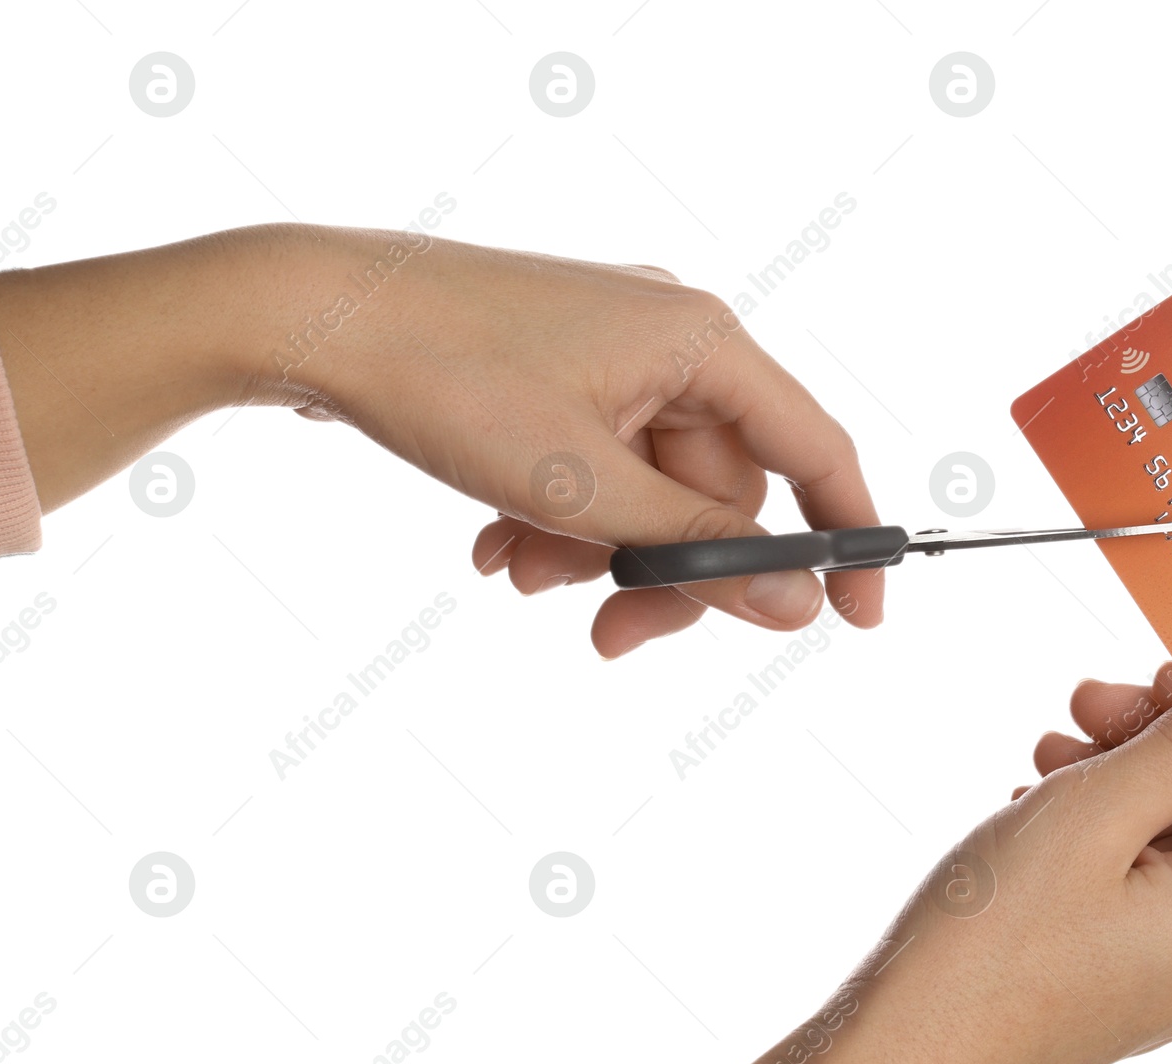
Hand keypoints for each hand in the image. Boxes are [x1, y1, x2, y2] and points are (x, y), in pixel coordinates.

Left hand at [260, 229, 884, 655]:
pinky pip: (597, 468)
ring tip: (519, 575)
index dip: (845, 538)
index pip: (813, 450)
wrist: (314, 316)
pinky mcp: (559, 375)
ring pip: (648, 490)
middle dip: (663, 569)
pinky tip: (496, 545)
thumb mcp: (583, 485)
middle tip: (615, 639)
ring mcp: (611, 356)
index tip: (857, 617)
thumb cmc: (446, 378)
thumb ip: (698, 547)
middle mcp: (669, 340)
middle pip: (720, 491)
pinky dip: (560, 520)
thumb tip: (797, 600)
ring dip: (596, 552)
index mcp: (700, 342)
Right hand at [641, 659, 1171, 1063]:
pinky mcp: (1120, 981)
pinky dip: (1101, 825)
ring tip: (1049, 749)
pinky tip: (1038, 801)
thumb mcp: (1092, 814)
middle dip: (1171, 733)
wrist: (895, 1061)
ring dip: (1126, 772)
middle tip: (1089, 698)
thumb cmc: (984, 945)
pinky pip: (1142, 881)